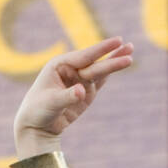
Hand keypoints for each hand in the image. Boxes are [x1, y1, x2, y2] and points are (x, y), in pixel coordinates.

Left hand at [13, 36, 133, 154]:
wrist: (36, 126)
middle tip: (129, 50)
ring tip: (130, 55)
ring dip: (114, 63)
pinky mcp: (85, 93)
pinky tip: (122, 62)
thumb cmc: (37, 110)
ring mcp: (79, 81)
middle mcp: (71, 70)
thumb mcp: (50, 103)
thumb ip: (66, 97)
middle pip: (94, 64)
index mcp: (59, 65)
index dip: (100, 49)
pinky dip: (109, 74)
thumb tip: (82, 92)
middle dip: (112, 58)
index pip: (84, 56)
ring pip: (100, 71)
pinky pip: (100, 81)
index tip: (117, 41)